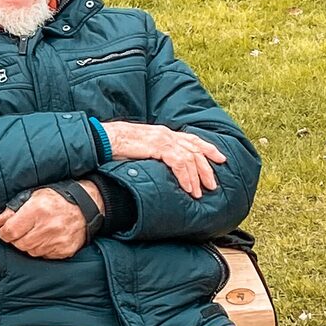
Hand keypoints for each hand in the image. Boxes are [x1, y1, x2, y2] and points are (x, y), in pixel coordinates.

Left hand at [0, 185, 94, 259]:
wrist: (86, 205)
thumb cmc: (56, 199)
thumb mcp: (33, 196)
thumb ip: (12, 210)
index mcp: (37, 210)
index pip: (10, 231)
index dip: (4, 232)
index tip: (6, 230)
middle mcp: (48, 227)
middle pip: (19, 244)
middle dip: (16, 239)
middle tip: (22, 231)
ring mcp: (58, 240)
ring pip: (31, 251)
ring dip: (29, 245)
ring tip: (36, 233)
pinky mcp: (65, 250)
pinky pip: (44, 256)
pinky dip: (42, 249)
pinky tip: (47, 239)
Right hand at [101, 121, 226, 198]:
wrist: (105, 138)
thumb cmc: (117, 145)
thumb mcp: (140, 148)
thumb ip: (152, 154)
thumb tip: (160, 166)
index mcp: (163, 133)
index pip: (192, 139)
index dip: (208, 148)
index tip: (220, 159)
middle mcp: (166, 134)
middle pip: (196, 149)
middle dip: (207, 168)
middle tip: (213, 184)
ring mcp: (163, 139)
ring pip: (190, 157)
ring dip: (197, 177)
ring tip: (200, 192)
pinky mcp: (158, 147)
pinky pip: (179, 163)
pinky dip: (186, 177)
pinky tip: (188, 188)